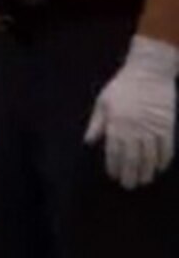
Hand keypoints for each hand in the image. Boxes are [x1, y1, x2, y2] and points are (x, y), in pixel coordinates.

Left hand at [85, 35, 178, 189]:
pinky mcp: (167, 125)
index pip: (114, 152)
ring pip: (150, 156)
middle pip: (132, 158)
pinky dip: (164, 160)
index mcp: (116, 124)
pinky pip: (167, 148)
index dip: (114, 166)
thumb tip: (89, 142)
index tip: (114, 176)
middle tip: (129, 186)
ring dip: (147, 171)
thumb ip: (97, 124)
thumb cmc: (123, 86)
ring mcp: (152, 128)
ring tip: (144, 181)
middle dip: (130, 174)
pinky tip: (160, 168)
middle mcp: (134, 129)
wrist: (149, 72)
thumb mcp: (103, 102)